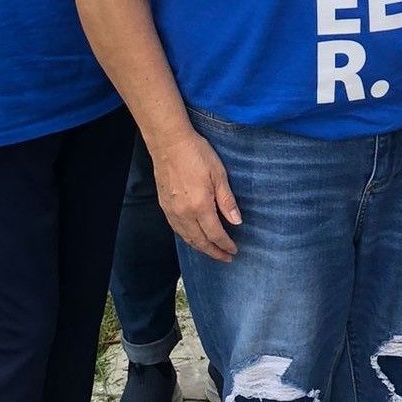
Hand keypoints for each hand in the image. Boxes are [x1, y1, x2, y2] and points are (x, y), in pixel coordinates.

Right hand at [152, 131, 241, 261]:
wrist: (169, 143)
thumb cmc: (196, 154)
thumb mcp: (219, 174)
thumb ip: (227, 200)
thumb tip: (236, 222)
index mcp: (200, 206)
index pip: (215, 234)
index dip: (225, 245)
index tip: (234, 251)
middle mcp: (184, 213)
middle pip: (200, 241)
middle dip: (214, 252)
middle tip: (225, 258)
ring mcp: (172, 211)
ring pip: (186, 237)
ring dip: (200, 247)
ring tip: (211, 251)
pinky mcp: (165, 205)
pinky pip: (177, 229)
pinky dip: (187, 238)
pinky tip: (193, 237)